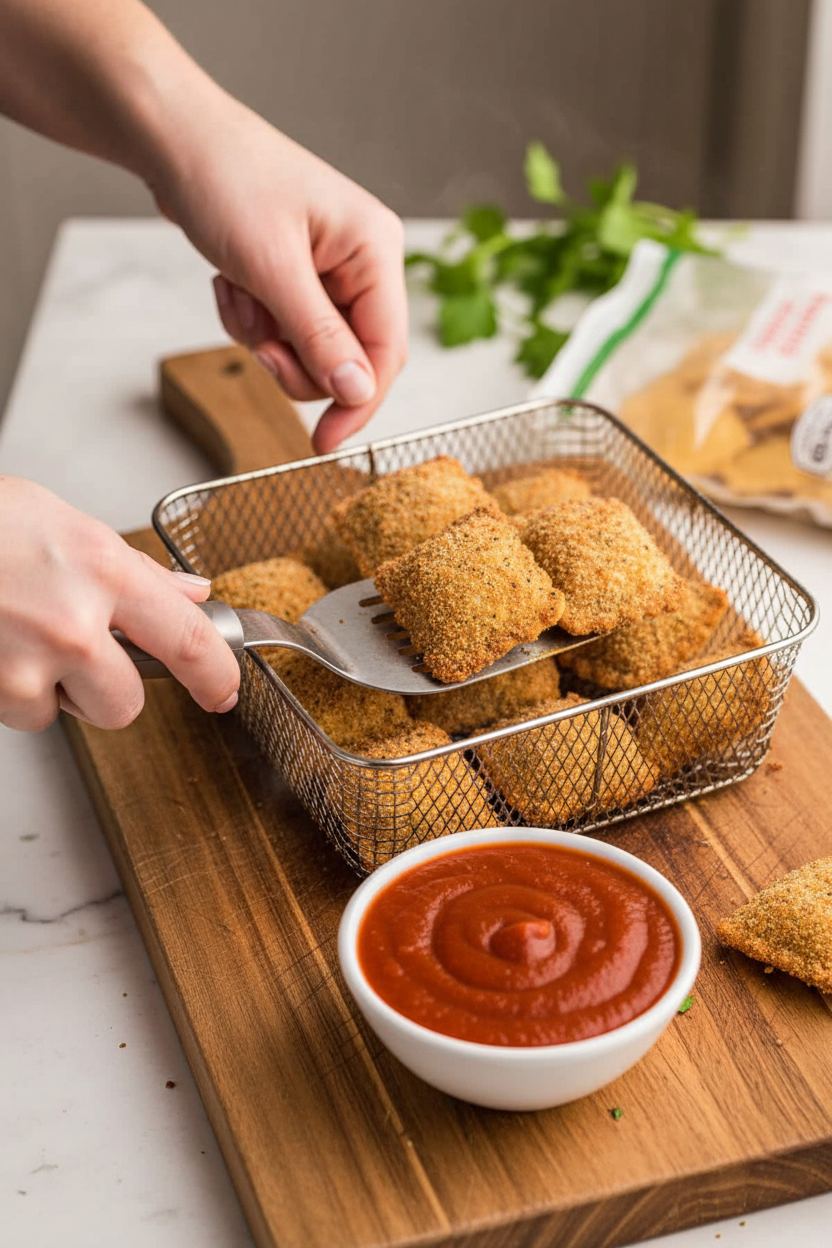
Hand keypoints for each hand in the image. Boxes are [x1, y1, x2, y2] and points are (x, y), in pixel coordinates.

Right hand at [0, 477, 239, 731]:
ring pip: (71, 714)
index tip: (223, 690)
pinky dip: (11, 692)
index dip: (216, 674)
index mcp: (104, 569)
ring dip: (54, 690)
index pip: (190, 639)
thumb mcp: (65, 524)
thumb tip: (187, 593)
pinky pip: (24, 715)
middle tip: (77, 651)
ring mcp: (28, 664)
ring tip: (19, 635)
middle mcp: (73, 623)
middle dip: (110, 688)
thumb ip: (132, 569)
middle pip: (129, 704)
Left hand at [149, 99, 407, 453]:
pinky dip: (251, 320)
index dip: (359, 402)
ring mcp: (329, 272)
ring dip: (265, 338)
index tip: (324, 440)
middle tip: (261, 343)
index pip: (387, 350)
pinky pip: (282, 331)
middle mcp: (361, 263)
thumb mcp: (273, 268)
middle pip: (348, 359)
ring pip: (310, 351)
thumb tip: (359, 392)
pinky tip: (231, 283)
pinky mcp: (297, 278)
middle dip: (296, 360)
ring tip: (239, 291)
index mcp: (375, 250)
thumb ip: (319, 337)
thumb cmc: (227, 178)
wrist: (174, 139)